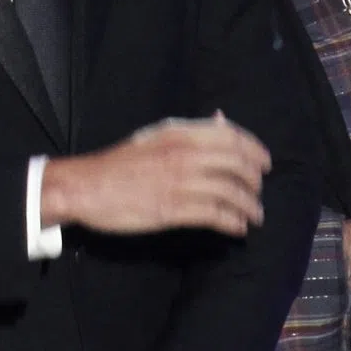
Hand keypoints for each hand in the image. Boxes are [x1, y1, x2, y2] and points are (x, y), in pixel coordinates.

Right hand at [41, 114, 269, 237]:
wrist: (85, 186)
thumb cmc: (119, 163)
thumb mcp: (155, 137)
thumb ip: (190, 132)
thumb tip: (222, 121)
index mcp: (179, 132)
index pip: (231, 136)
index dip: (255, 150)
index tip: (265, 164)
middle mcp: (183, 154)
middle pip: (237, 164)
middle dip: (255, 181)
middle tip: (258, 192)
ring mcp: (179, 182)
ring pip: (230, 192)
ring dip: (249, 206)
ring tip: (255, 216)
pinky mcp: (173, 210)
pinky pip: (215, 215)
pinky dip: (233, 223)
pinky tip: (238, 228)